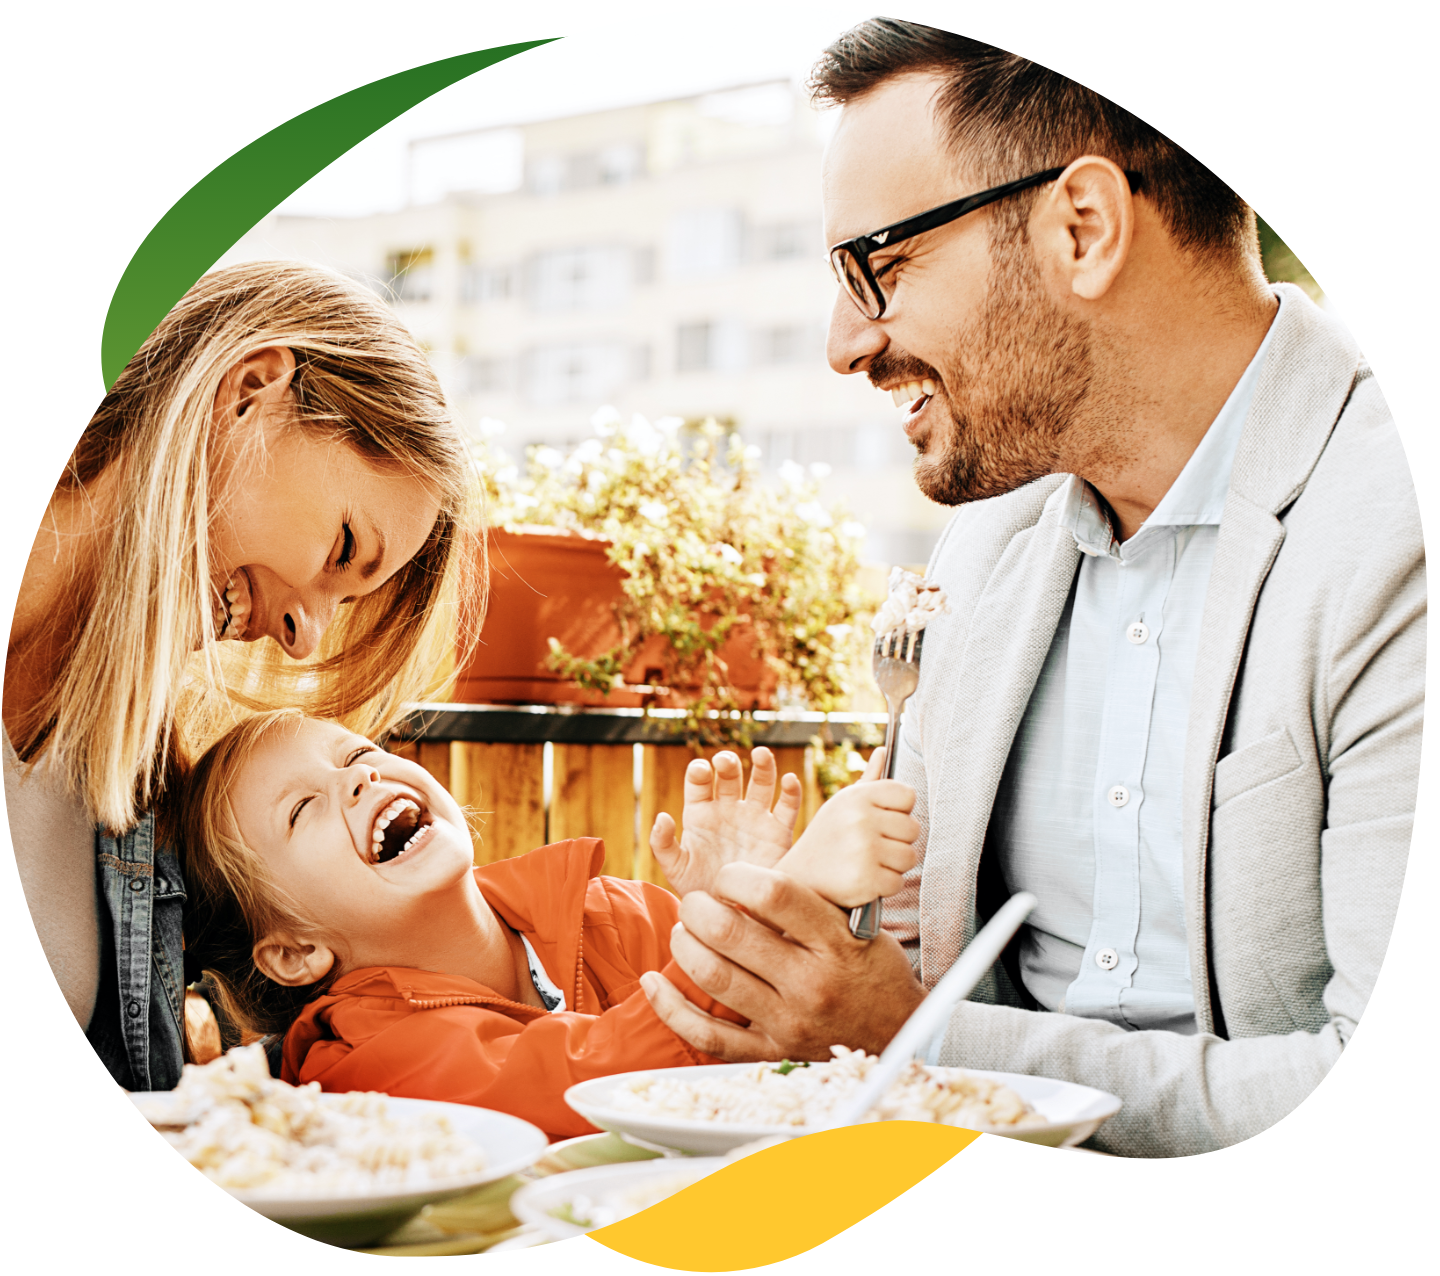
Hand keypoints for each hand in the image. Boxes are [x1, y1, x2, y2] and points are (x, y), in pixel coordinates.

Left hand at [640, 861, 925, 1061]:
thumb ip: (808, 902)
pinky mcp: (770, 1051)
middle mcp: (810, 983)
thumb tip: (748, 876)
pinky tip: (654, 982)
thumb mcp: (855, 924)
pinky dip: (671, 1007)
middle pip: (731, 934)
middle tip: (694, 902)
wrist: (896, 1031)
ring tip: (684, 929)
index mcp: (834, 942)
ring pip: (714, 978)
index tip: (728, 875)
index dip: (736, 876)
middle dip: (698, 908)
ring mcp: (788, 1021)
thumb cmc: (870, 966)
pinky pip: (708, 1035)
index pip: (772, 894)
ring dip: (685, 945)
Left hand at [648, 748, 800, 896]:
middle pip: (730, 776)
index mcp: (701, 813)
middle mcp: (729, 810)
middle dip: (728, 765)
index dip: (699, 772)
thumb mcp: (675, 869)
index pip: (699, 783)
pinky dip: (791, 792)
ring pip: (761, 783)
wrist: (732, 916)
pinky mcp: (779, 833)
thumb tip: (662, 816)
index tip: (701, 770)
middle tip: (726, 762)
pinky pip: (787, 807)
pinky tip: (789, 780)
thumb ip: (662, 844)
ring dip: (763, 766)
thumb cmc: (699, 891)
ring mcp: (755, 819)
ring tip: (762, 754)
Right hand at [776, 758, 917, 908]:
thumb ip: (869, 779)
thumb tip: (885, 751)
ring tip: (869, 863)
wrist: (798, 878)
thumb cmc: (827, 838)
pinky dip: (885, 886)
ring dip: (894, 866)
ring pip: (909, 857)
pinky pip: (897, 882)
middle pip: (913, 828)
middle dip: (898, 842)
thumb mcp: (842, 804)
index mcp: (857, 797)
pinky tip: (865, 880)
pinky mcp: (865, 880)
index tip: (882, 820)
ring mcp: (863, 850)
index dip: (899, 811)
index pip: (907, 795)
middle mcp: (860, 819)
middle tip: (873, 847)